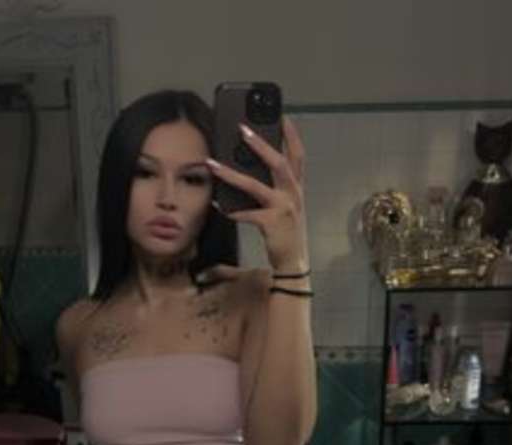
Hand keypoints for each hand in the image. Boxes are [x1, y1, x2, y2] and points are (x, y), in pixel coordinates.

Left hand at [206, 116, 308, 270]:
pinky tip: (219, 207)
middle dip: (261, 144)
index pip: (298, 155)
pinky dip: (232, 211)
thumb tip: (246, 170)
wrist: (293, 261)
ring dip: (232, 174)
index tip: (282, 116)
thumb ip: (272, 188)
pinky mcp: (272, 223)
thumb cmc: (285, 231)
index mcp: (296, 188)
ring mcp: (284, 208)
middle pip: (279, 163)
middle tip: (242, 128)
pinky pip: (247, 214)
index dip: (292, 135)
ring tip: (213, 164)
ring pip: (256, 186)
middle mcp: (293, 194)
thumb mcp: (283, 205)